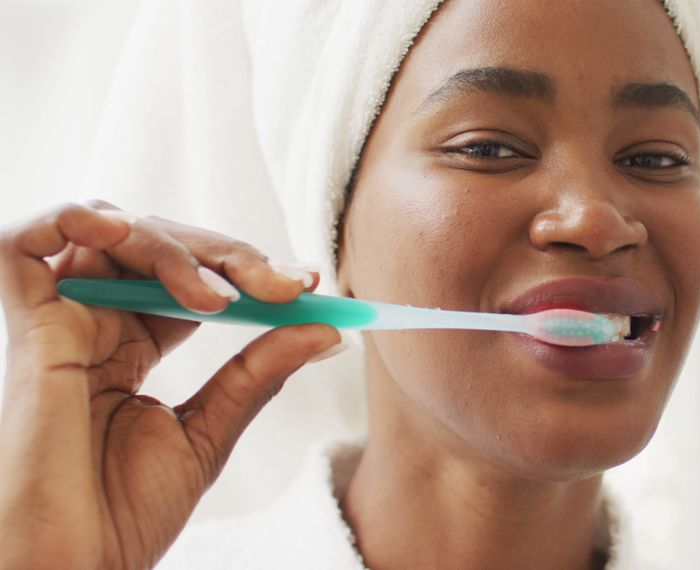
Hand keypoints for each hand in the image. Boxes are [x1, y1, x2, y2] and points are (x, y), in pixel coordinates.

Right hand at [0, 201, 342, 568]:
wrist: (73, 567)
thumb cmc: (124, 513)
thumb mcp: (210, 432)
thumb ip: (259, 374)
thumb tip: (324, 329)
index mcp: (132, 345)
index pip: (194, 276)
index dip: (248, 269)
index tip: (308, 284)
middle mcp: (95, 325)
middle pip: (161, 246)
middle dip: (230, 255)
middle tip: (286, 286)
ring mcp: (59, 323)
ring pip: (111, 232)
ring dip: (175, 247)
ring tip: (219, 296)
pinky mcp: (26, 329)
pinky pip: (25, 241)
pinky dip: (75, 217)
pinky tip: (124, 234)